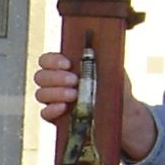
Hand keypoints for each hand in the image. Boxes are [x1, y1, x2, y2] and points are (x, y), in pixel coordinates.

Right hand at [32, 50, 157, 162]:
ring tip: (75, 95)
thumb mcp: (110, 66)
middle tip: (74, 80)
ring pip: (40, 94)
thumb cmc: (115, 87)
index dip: (52, 61)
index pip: (46, 60)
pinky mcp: (56, 119)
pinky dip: (52, 109)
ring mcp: (54, 101)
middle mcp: (56, 84)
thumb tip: (91, 45)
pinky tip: (64, 107)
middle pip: (40, 77)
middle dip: (55, 77)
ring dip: (56, 92)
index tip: (67, 64)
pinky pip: (44, 113)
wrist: (124, 112)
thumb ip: (99, 54)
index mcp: (64, 68)